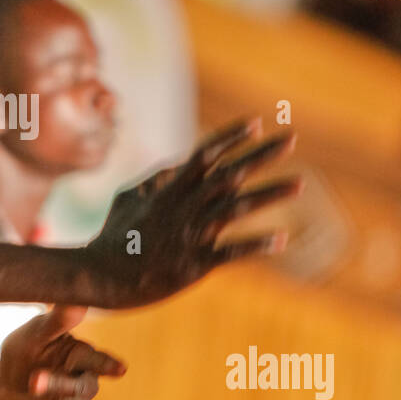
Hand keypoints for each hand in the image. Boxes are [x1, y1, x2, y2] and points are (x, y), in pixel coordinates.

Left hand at [0, 305, 124, 399]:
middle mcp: (81, 384)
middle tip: (34, 379)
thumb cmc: (24, 354)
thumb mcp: (34, 336)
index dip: (106, 364)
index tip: (119, 369)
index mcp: (78, 357)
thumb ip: (56, 323)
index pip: (95, 360)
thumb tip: (77, 301)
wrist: (0, 387)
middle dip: (59, 385)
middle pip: (81, 388)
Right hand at [84, 117, 301, 308]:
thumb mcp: (127, 198)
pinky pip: (231, 252)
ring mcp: (191, 234)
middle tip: (291, 139)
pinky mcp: (194, 264)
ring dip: (270, 194)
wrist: (101, 276)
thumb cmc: (113, 237)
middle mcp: (184, 206)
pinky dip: (257, 245)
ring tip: (300, 183)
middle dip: (262, 155)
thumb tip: (177, 164)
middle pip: (230, 174)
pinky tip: (283, 239)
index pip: (205, 155)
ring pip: (237, 208)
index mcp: (170, 190)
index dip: (231, 137)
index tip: (257, 123)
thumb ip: (155, 180)